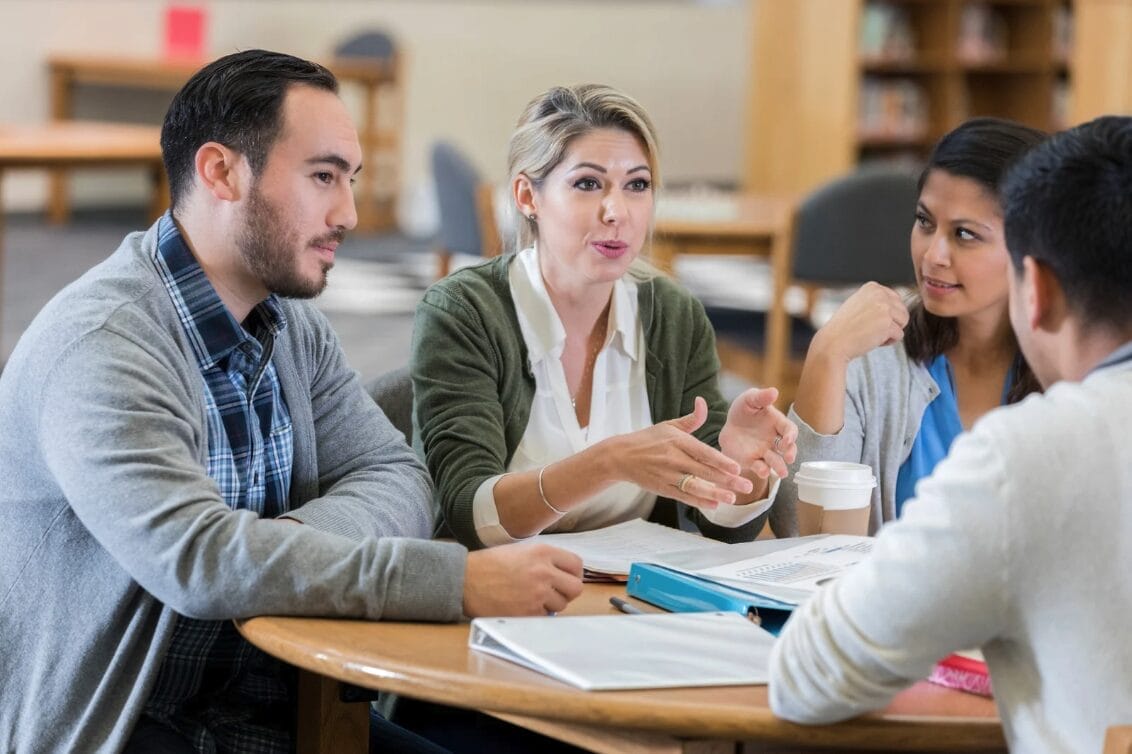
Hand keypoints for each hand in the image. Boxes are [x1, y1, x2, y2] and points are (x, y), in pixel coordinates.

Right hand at [462, 543, 583, 616]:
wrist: (466, 580)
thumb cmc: (489, 564)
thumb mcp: (521, 550)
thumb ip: (545, 559)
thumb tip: (564, 573)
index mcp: (543, 552)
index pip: (577, 565)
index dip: (573, 574)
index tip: (566, 578)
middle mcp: (544, 572)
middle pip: (576, 588)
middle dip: (567, 592)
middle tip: (555, 592)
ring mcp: (537, 593)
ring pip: (562, 605)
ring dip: (551, 604)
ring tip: (532, 598)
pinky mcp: (528, 612)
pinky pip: (545, 617)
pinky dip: (538, 614)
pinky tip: (523, 606)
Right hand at [602, 397, 753, 510]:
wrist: (621, 456)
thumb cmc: (648, 439)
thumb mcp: (669, 425)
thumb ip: (691, 418)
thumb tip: (703, 402)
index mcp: (677, 441)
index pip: (703, 452)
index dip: (721, 461)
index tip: (737, 468)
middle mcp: (673, 458)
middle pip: (704, 471)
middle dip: (727, 479)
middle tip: (747, 485)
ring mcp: (667, 475)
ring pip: (694, 486)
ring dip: (715, 493)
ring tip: (732, 498)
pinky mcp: (662, 488)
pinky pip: (683, 496)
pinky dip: (698, 501)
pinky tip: (714, 504)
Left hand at [718, 387, 797, 481]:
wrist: (728, 426)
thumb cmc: (744, 410)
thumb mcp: (749, 399)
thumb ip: (761, 397)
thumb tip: (774, 391)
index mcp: (777, 423)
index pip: (789, 430)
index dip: (791, 435)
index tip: (788, 439)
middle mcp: (774, 440)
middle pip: (788, 448)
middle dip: (790, 453)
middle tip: (790, 458)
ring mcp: (765, 452)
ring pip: (776, 461)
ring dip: (780, 467)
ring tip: (782, 473)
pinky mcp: (753, 461)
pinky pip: (760, 468)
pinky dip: (763, 471)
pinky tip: (763, 472)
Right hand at [811, 282, 908, 363]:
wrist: (833, 343)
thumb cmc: (844, 328)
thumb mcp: (859, 304)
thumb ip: (877, 300)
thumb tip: (897, 304)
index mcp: (872, 287)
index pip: (896, 300)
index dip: (885, 315)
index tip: (868, 320)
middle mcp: (880, 294)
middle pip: (902, 311)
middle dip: (890, 323)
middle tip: (870, 328)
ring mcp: (884, 308)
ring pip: (903, 322)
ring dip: (890, 332)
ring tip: (872, 334)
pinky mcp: (887, 323)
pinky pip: (899, 335)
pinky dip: (887, 342)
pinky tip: (872, 340)